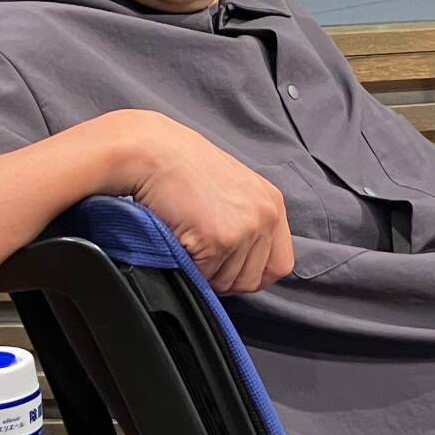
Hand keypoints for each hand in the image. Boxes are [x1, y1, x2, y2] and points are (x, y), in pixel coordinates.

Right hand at [89, 110, 294, 294]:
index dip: (255, 274)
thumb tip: (246, 261)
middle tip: (204, 256)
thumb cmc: (184, 166)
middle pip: (253, 280)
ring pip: (228, 282)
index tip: (233, 270)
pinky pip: (205, 275)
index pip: (280, 264)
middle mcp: (265, 216)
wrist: (154, 152)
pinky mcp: (218, 240)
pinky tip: (182, 238)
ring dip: (206, 272)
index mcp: (272, 203)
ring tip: (191, 240)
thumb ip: (249, 221)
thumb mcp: (235, 188)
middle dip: (225, 277)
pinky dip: (189, 265)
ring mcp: (244, 229)